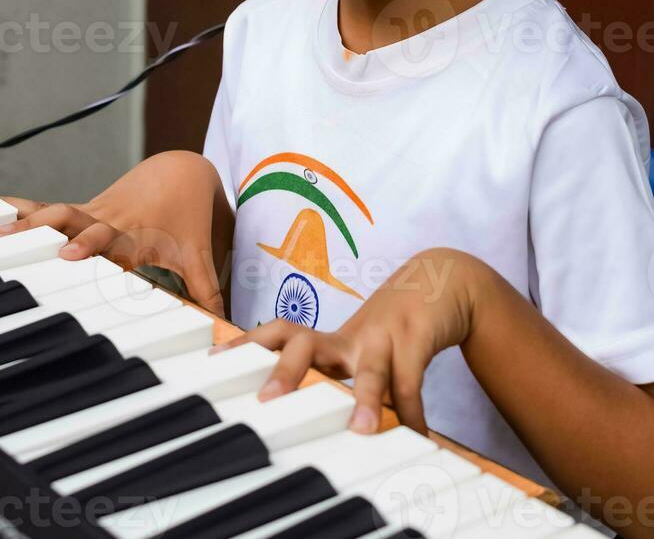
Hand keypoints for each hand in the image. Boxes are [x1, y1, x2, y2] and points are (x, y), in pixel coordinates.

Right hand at [0, 151, 227, 314]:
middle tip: (23, 240)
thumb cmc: (193, 213)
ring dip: (28, 222)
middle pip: (75, 221)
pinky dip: (25, 211)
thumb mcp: (201, 252)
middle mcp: (109, 222)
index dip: (89, 246)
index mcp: (134, 233)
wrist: (184, 168)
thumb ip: (209, 290)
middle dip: (50, 229)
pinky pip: (49, 208)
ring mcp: (94, 213)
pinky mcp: (85, 210)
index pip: (109, 243)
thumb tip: (226, 329)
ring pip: (56, 213)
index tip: (67, 254)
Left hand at [217, 248, 481, 434]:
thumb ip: (338, 380)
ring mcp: (384, 333)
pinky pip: (413, 379)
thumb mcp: (360, 350)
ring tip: (361, 430)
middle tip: (267, 399)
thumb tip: (306, 419)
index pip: (277, 334)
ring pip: (371, 368)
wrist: (443, 280)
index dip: (245, 345)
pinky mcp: (418, 336)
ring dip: (367, 399)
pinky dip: (415, 412)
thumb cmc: (392, 326)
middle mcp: (350, 334)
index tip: (214, 360)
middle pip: (307, 343)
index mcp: (331, 339)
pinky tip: (416, 433)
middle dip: (286, 371)